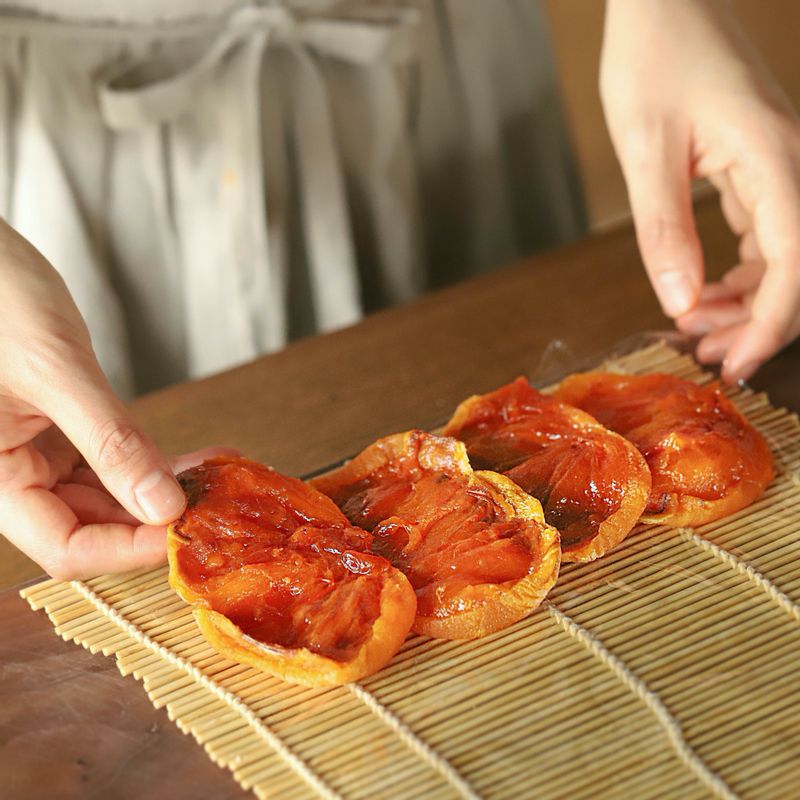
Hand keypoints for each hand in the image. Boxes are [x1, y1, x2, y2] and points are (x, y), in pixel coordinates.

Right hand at [0, 220, 229, 578]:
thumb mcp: (57, 372)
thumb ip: (110, 441)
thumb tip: (163, 506)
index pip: (65, 545)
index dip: (129, 547)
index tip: (186, 531)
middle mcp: (10, 473)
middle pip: (91, 525)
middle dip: (155, 517)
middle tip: (215, 505)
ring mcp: (34, 453)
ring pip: (106, 496)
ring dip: (160, 491)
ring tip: (214, 480)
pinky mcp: (57, 429)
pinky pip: (108, 461)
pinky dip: (150, 462)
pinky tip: (193, 460)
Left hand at [601, 0, 799, 381]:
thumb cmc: (652, 57)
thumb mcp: (646, 148)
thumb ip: (664, 228)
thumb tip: (679, 301)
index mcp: (776, 159)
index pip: (793, 264)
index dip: (769, 326)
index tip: (735, 365)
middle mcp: (790, 164)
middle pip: (794, 266)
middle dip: (753, 321)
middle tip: (702, 354)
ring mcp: (776, 164)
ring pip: (780, 254)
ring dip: (742, 299)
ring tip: (692, 328)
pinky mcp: (756, 164)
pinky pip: (761, 232)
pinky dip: (734, 270)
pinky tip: (700, 289)